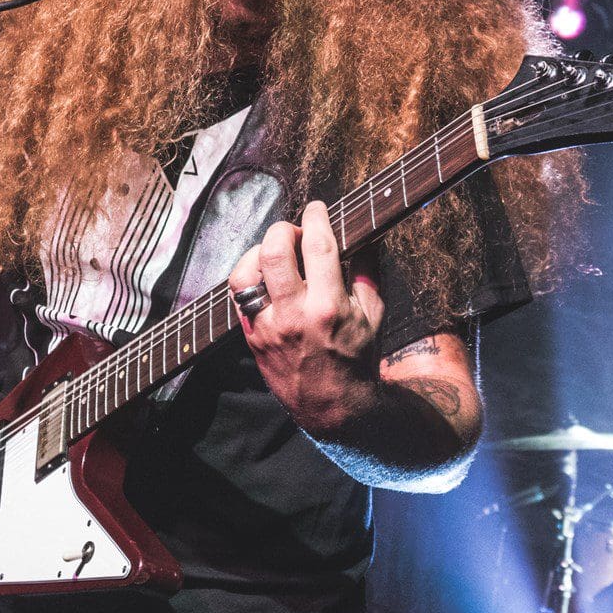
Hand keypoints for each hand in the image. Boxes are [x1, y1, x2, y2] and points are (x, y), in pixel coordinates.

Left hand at [227, 200, 385, 436]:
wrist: (331, 405)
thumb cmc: (356, 357)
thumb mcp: (374, 314)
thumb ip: (368, 270)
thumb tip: (364, 234)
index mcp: (328, 307)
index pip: (318, 245)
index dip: (316, 217)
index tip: (317, 207)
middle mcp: (293, 315)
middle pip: (275, 251)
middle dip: (284, 230)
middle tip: (296, 232)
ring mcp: (267, 327)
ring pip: (246, 272)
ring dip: (259, 251)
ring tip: (276, 253)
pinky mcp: (251, 336)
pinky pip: (238, 295)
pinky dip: (249, 276)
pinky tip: (265, 275)